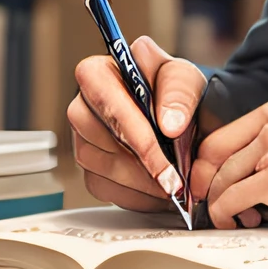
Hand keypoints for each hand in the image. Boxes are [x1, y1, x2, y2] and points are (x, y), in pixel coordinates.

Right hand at [67, 36, 220, 217]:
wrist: (178, 112)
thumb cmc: (175, 89)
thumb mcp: (186, 78)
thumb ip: (180, 92)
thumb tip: (170, 125)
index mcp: (99, 73)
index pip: (109, 105)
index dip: (138, 138)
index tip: (165, 165)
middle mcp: (82, 105)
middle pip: (100, 140)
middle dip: (141, 166)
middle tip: (174, 182)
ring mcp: (81, 137)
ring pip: (101, 168)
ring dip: (140, 183)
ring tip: (171, 185)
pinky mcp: (88, 165)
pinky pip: (103, 188)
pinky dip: (134, 195)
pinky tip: (156, 191)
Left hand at [194, 97, 267, 230]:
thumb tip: (238, 171)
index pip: (219, 136)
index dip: (204, 164)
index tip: (204, 182)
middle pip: (213, 157)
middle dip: (204, 185)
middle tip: (209, 203)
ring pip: (221, 180)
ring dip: (220, 204)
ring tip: (236, 216)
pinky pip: (233, 200)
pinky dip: (228, 214)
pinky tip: (240, 220)